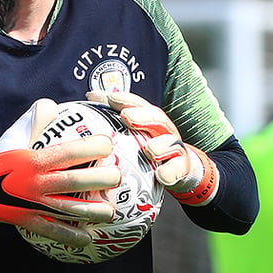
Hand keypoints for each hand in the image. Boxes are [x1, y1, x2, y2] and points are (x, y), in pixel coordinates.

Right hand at [0, 99, 119, 245]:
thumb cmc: (0, 158)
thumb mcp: (15, 134)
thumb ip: (36, 118)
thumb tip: (54, 105)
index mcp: (35, 159)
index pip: (69, 151)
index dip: (91, 147)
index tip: (108, 143)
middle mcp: (36, 182)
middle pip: (74, 181)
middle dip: (100, 179)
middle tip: (117, 176)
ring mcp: (33, 203)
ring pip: (69, 209)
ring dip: (93, 211)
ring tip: (111, 211)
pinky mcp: (28, 221)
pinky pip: (53, 231)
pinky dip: (71, 236)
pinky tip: (88, 238)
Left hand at [86, 90, 218, 205]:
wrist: (179, 167)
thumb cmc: (149, 146)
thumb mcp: (135, 130)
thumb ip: (114, 117)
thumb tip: (90, 97)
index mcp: (150, 119)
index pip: (139, 105)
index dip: (125, 100)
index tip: (110, 99)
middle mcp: (163, 130)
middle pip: (156, 119)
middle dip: (142, 116)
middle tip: (127, 117)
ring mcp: (174, 148)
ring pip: (171, 143)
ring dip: (160, 145)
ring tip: (149, 149)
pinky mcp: (181, 167)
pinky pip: (177, 170)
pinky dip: (170, 172)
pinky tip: (161, 175)